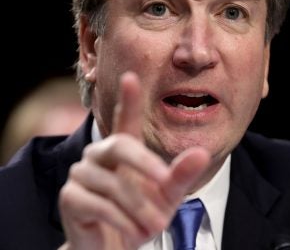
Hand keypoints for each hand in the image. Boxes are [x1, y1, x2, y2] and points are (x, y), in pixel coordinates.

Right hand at [58, 71, 209, 249]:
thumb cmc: (142, 215)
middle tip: (164, 183)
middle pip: (120, 145)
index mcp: (123, 150)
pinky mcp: (70, 198)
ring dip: (138, 208)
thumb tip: (202, 152)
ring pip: (113, 183)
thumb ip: (182, 174)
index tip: (131, 76)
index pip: (124, 118)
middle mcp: (99, 155)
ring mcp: (81, 174)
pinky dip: (120, 221)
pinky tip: (132, 232)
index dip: (128, 99)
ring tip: (153, 226)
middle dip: (145, 165)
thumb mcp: (167, 195)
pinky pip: (97, 204)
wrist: (117, 246)